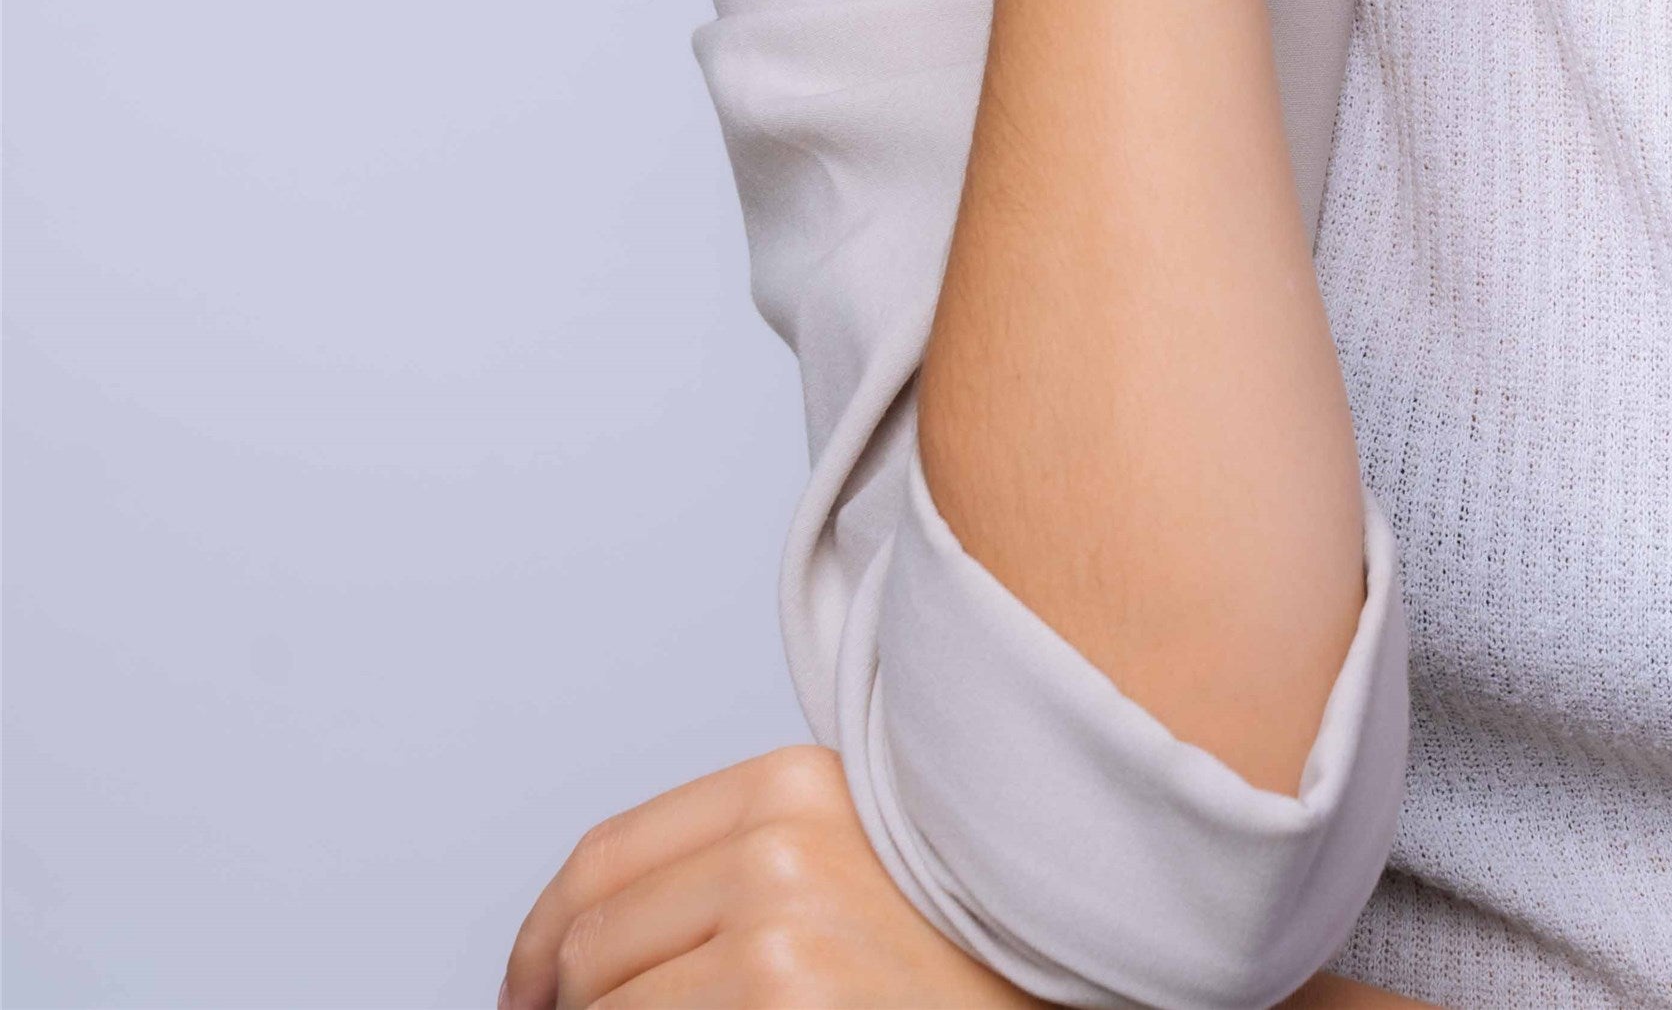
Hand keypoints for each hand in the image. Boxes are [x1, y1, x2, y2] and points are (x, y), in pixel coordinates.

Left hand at [499, 744, 1036, 1008]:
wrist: (1049, 991)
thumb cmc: (951, 954)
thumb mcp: (843, 863)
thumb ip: (735, 864)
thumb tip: (576, 952)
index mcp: (791, 783)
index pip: (603, 859)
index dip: (536, 941)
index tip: (523, 995)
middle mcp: (779, 844)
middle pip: (586, 942)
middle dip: (564, 1009)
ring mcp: (778, 934)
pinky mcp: (783, 1005)